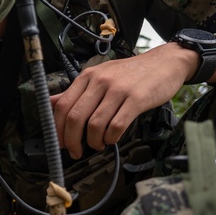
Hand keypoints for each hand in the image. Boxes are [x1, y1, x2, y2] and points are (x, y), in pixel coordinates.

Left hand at [51, 43, 194, 158]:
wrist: (164, 62)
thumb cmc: (131, 73)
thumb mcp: (100, 75)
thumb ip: (76, 91)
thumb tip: (51, 102)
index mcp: (87, 76)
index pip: (62, 105)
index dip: (57, 129)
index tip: (60, 142)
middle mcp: (100, 81)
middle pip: (75, 117)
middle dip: (72, 140)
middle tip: (76, 151)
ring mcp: (118, 90)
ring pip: (95, 124)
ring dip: (93, 141)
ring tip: (98, 144)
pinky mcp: (136, 99)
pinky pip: (116, 125)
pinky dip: (111, 138)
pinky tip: (112, 138)